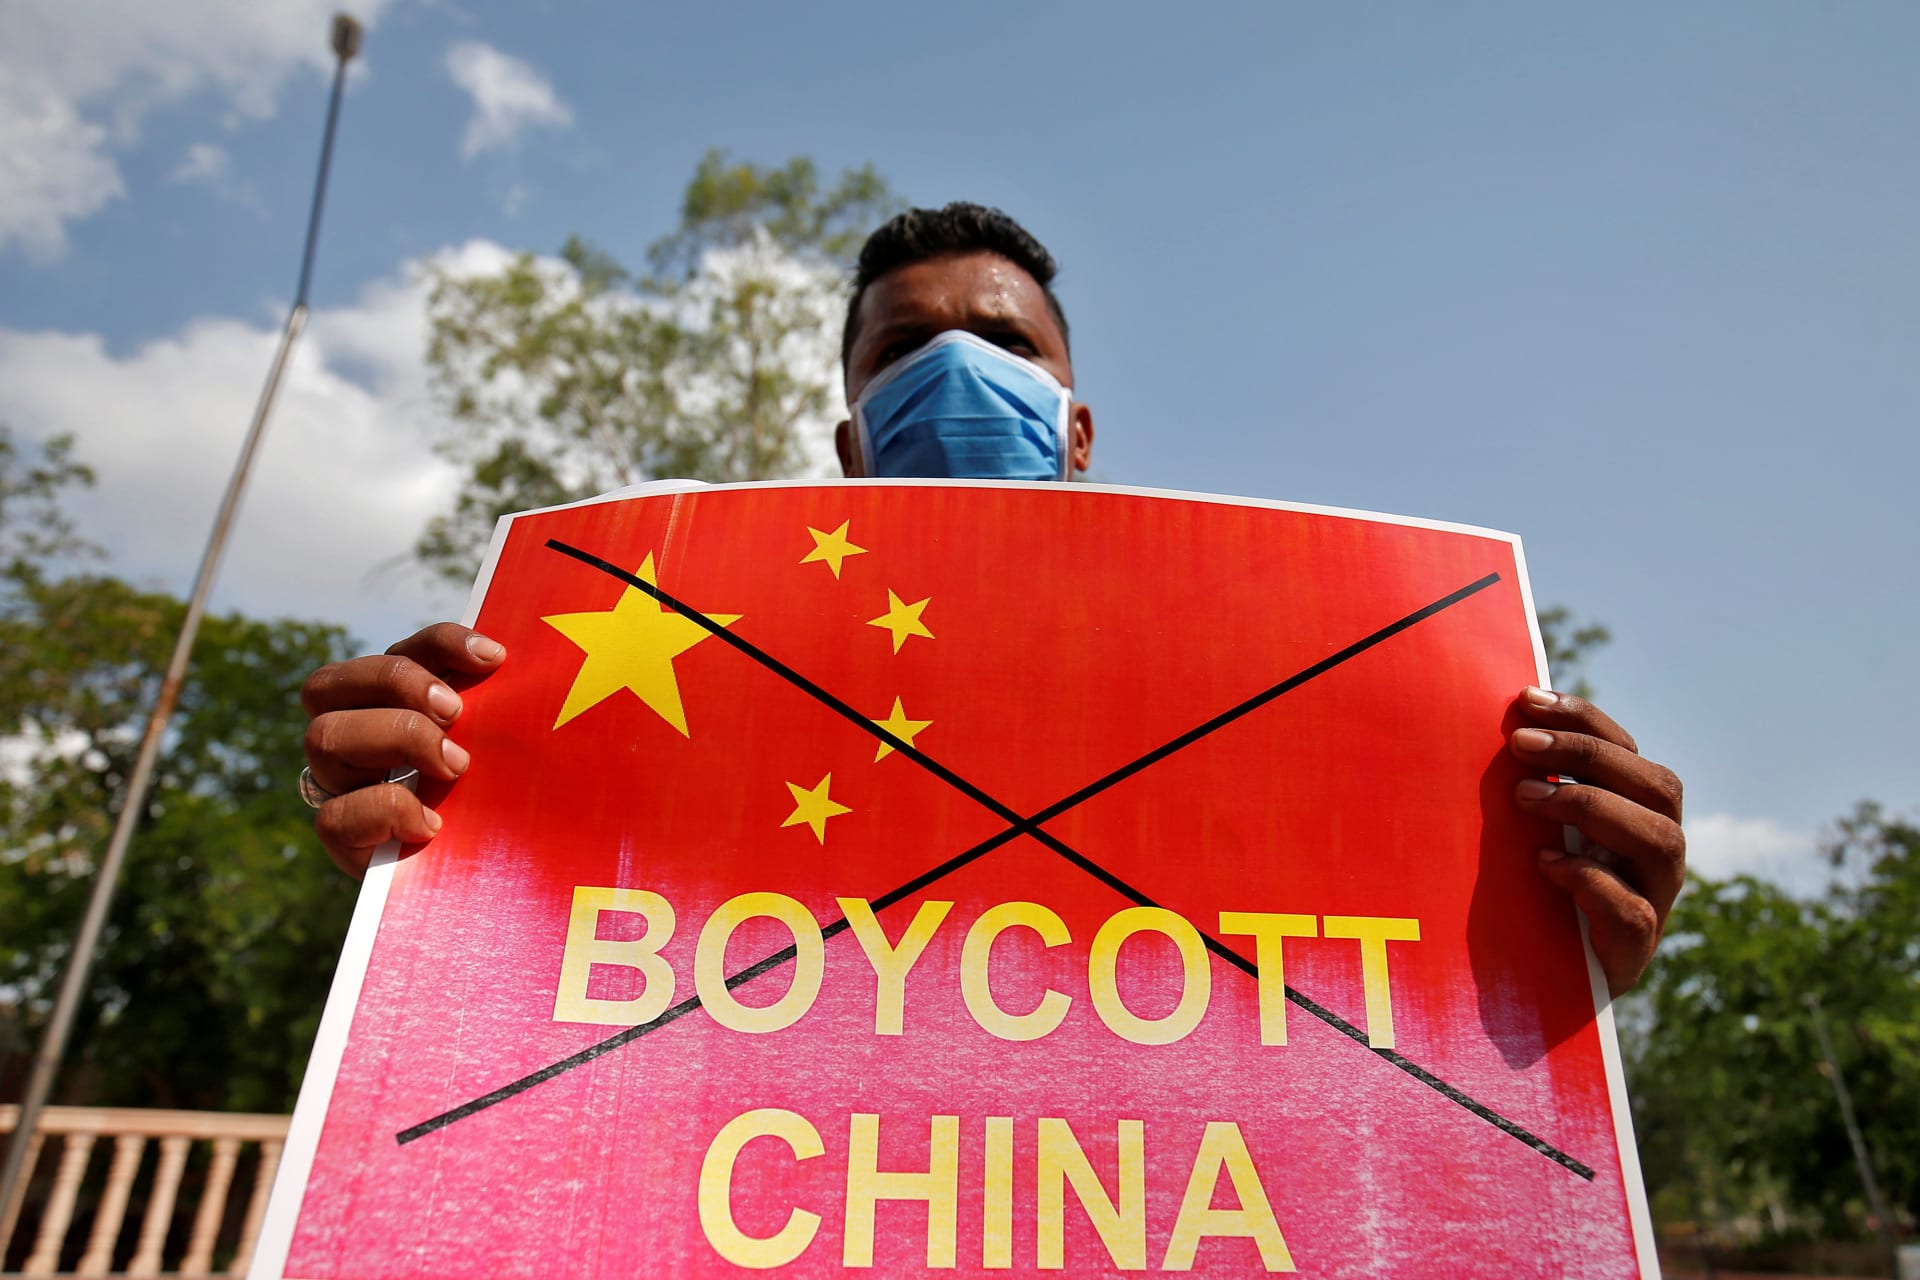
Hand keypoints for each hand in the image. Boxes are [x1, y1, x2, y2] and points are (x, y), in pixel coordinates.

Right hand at [300, 623, 505, 876]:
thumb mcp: (496, 748)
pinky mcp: (341, 835)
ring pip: (322, 736)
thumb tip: (545, 675)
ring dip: (396, 738)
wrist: (472, 876)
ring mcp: (338, 783)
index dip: (440, 644)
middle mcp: (350, 732)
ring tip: (454, 765)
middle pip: (328, 683)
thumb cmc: (493, 798)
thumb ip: (502, 712)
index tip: (495, 658)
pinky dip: (386, 811)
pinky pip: (333, 816)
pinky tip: (432, 823)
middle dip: (399, 684)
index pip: (399, 651)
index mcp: (389, 702)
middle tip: (457, 713)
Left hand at [1508, 686, 1684, 996]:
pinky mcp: (1636, 949)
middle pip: (1658, 786)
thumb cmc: (1535, 896)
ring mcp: (1655, 899)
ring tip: (1526, 797)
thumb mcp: (1534, 834)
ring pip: (1661, 841)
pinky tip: (1544, 864)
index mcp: (1636, 813)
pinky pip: (1632, 910)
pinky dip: (1589, 881)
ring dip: (1592, 807)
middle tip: (1519, 744)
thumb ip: (1531, 789)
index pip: (1627, 751)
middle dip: (1588, 755)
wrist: (1549, 988)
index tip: (1528, 699)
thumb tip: (1493, 728)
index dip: (1584, 720)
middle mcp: (1657, 852)